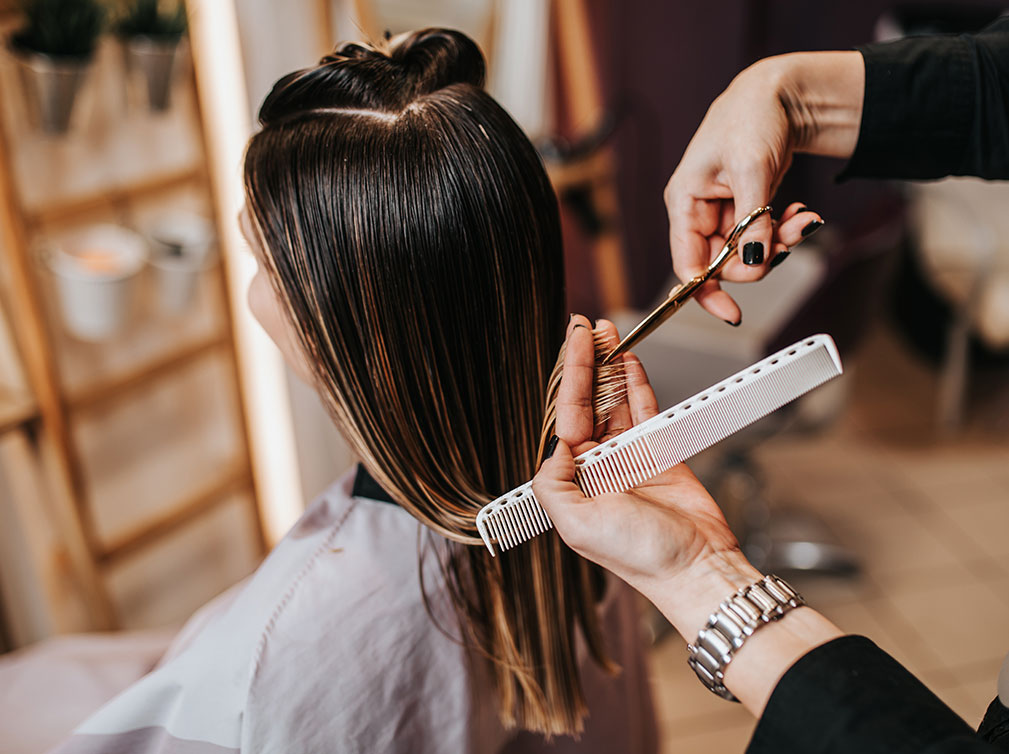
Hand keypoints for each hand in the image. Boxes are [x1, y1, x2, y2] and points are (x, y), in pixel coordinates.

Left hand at [535, 316, 755, 613]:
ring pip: (616, 401)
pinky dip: (638, 385)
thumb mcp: (575, 524)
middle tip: (586, 327)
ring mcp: (629, 458)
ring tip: (608, 333)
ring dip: (612, 367)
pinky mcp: (661, 454)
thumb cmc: (638, 555)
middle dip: (587, 364)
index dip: (570, 376)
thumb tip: (554, 444)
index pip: (566, 416)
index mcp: (573, 480)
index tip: (572, 343)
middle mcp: (598, 466)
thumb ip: (553, 482)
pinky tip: (630, 362)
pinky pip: (646, 411)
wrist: (695, 567)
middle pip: (589, 402)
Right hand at [663, 52, 863, 323]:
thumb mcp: (752, 169)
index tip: (732, 313)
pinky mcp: (744, 209)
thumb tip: (751, 263)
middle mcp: (698, 211)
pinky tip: (800, 214)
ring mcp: (722, 212)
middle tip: (792, 238)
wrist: (779, 93)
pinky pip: (761, 237)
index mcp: (685, 202)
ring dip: (779, 242)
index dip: (706, 292)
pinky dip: (783, 231)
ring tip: (804, 220)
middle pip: (722, 263)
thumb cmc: (752, 117)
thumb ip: (751, 222)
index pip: (686, 264)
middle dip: (760, 256)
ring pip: (747, 252)